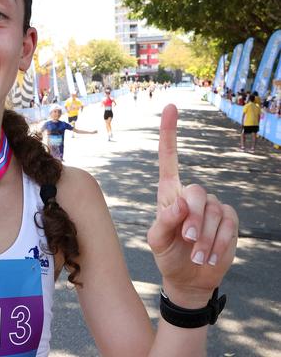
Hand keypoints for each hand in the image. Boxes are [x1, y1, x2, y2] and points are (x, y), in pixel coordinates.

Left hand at [147, 105, 237, 306]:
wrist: (188, 278)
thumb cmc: (167, 254)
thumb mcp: (157, 241)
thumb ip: (164, 222)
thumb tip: (181, 204)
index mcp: (169, 193)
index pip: (169, 159)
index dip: (170, 133)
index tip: (172, 107)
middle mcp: (191, 195)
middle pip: (197, 192)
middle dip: (192, 218)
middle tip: (185, 239)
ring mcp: (212, 207)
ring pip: (214, 212)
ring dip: (204, 238)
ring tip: (196, 255)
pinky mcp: (228, 221)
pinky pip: (228, 225)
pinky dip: (218, 243)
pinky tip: (209, 257)